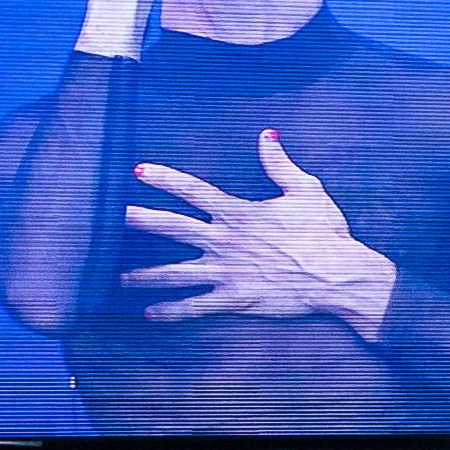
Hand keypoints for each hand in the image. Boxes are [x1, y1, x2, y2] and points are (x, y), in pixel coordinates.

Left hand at [124, 135, 398, 335]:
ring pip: (175, 272)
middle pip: (172, 228)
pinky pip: (196, 306)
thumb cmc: (326, 233)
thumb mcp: (306, 191)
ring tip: (120, 278)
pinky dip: (172, 311)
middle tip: (109, 218)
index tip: (137, 170)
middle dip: (139, 221)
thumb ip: (280, 164)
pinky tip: (151, 314)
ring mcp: (227, 271)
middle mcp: (225, 241)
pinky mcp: (236, 298)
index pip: (193, 191)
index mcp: (239, 213)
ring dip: (145, 275)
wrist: (340, 275)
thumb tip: (266, 135)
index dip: (164, 179)